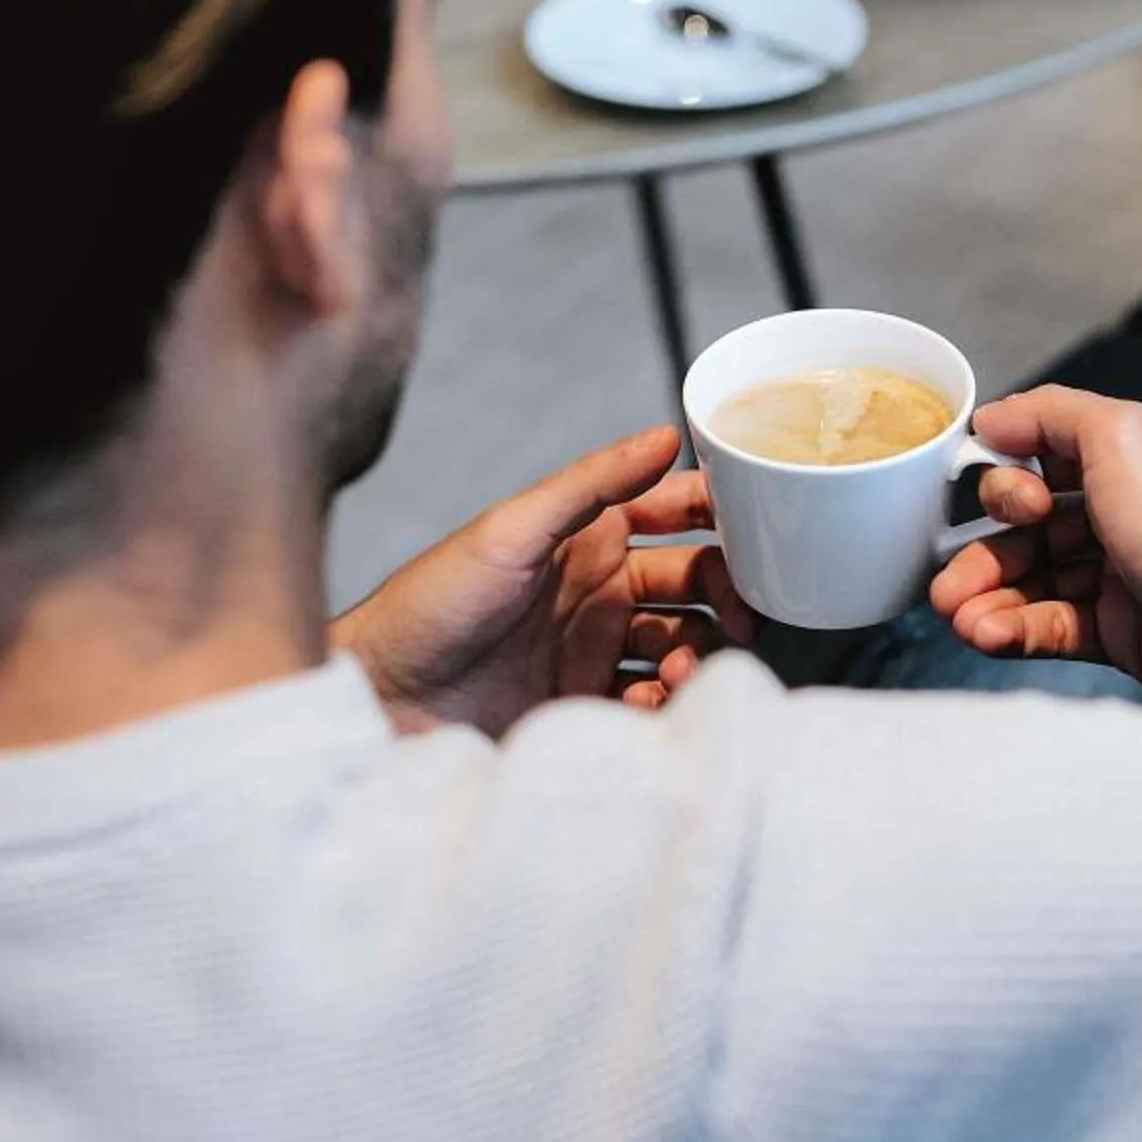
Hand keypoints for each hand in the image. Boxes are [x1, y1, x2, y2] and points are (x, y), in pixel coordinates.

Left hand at [333, 426, 754, 735]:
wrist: (379, 701)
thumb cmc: (428, 606)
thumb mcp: (512, 530)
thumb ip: (592, 483)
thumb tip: (664, 434)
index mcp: (585, 536)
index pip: (676, 513)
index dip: (722, 517)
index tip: (762, 530)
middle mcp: (596, 590)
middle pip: (695, 583)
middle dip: (727, 595)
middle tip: (739, 618)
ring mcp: (592, 650)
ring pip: (682, 643)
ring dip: (699, 653)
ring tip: (682, 670)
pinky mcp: (582, 707)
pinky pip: (651, 703)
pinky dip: (665, 703)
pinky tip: (649, 702)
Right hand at [926, 387, 1141, 717]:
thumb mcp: (1117, 434)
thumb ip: (1049, 414)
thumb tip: (994, 417)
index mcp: (1129, 458)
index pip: (1042, 460)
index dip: (1007, 482)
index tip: (1000, 503)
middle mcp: (1126, 512)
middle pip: (1029, 529)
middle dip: (981, 554)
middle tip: (949, 581)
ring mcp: (1124, 575)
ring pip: (1034, 582)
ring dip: (988, 598)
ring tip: (959, 616)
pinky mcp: (1123, 632)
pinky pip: (1052, 627)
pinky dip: (1015, 630)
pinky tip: (988, 634)